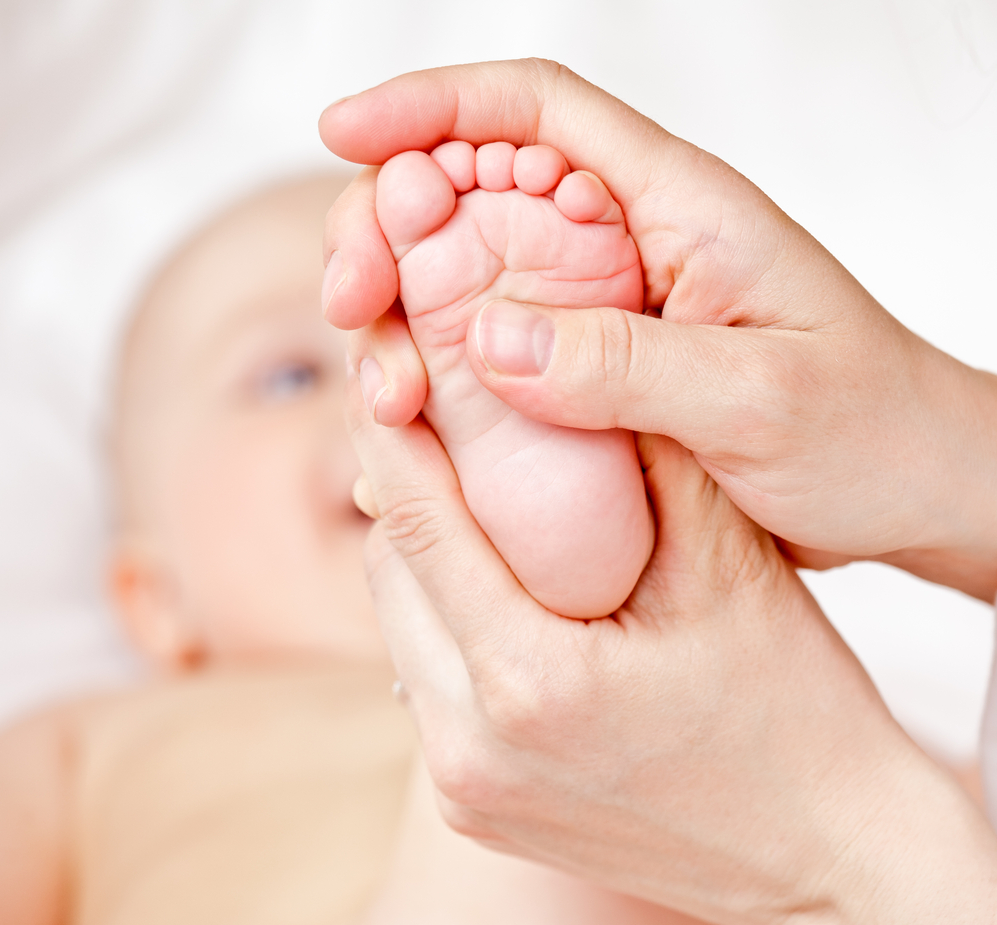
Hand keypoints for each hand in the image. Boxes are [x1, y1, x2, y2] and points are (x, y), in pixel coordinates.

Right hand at [320, 60, 996, 600]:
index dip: (433, 107)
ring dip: (408, 312)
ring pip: (479, 276)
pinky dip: (448, 373)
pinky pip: (505, 352)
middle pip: (482, 188)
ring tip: (378, 381)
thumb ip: (627, 364)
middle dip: (391, 224)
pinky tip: (416, 416)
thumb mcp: (760, 398)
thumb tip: (485, 334)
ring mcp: (613, 308)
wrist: (909, 488)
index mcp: (682, 209)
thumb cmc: (868, 432)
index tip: (344, 132)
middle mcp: (634, 245)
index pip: (539, 110)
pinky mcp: (604, 370)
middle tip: (346, 299)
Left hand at [346, 364, 996, 924]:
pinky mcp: (469, 810)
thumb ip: (641, 459)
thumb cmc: (794, 710)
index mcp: (531, 683)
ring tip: (476, 508)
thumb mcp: (730, 565)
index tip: (381, 371)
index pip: (420, 526)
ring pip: (399, 631)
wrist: (825, 856)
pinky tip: (501, 596)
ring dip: (425, 561)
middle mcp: (470, 749)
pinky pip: (423, 687)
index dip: (392, 436)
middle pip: (391, 577)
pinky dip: (445, 625)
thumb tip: (562, 375)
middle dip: (407, 492)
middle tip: (438, 428)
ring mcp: (462, 790)